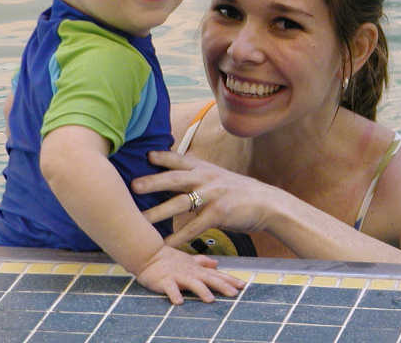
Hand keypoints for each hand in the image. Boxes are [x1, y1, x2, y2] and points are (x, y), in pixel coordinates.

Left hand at [133, 151, 273, 248]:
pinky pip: (194, 227)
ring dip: (158, 212)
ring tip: (141, 220)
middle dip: (153, 181)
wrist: (267, 204)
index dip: (162, 156)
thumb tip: (174, 177)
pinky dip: (179, 237)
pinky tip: (166, 244)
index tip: (145, 155)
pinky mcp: (219, 213)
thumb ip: (197, 176)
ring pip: (180, 203)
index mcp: (204, 168)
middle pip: (174, 179)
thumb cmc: (239, 192)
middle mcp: (206, 178)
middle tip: (132, 185)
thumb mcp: (218, 176)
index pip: (179, 159)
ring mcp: (213, 195)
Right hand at [136, 244, 243, 304]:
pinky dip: (174, 294)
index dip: (229, 279)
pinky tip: (179, 302)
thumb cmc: (168, 259)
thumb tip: (216, 263)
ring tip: (210, 299)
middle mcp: (190, 272)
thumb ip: (202, 262)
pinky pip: (170, 288)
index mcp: (196, 269)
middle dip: (222, 286)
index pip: (216, 274)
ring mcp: (177, 276)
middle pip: (209, 279)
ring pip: (191, 283)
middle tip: (234, 294)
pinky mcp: (164, 280)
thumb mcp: (188, 259)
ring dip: (201, 291)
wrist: (148, 254)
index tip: (243, 286)